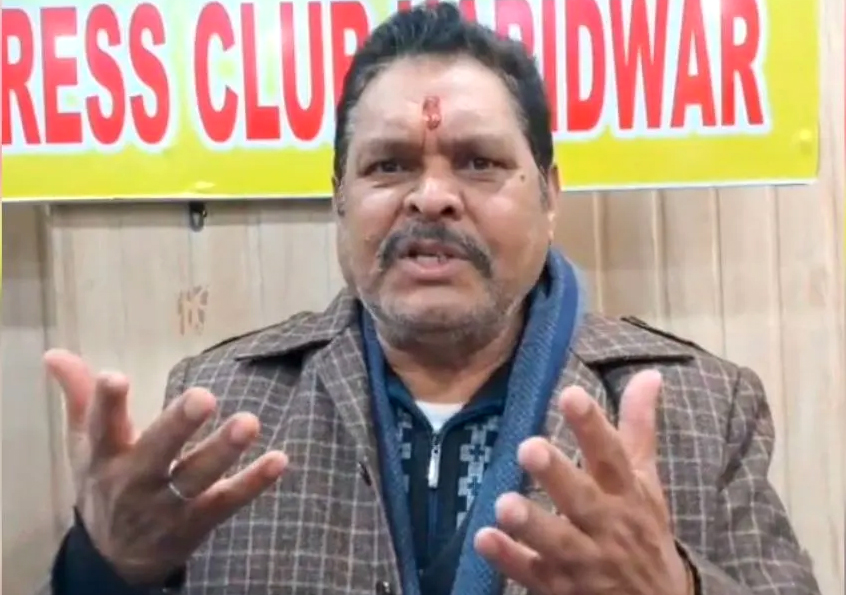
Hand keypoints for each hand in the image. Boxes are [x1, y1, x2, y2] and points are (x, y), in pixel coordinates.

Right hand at [45, 349, 287, 585]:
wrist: (114, 560)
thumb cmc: (105, 484)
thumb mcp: (86, 446)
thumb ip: (80, 398)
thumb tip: (55, 353)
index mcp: (104, 457)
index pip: (101, 428)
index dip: (106, 404)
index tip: (113, 376)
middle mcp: (134, 482)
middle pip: (156, 452)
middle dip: (178, 425)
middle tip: (204, 397)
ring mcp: (167, 506)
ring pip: (196, 477)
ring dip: (223, 450)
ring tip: (250, 421)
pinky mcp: (197, 522)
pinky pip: (227, 502)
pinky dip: (254, 483)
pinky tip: (280, 459)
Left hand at [474, 370, 690, 594]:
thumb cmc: (642, 532)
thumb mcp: (645, 481)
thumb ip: (638, 427)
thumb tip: (649, 374)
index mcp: (627, 494)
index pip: (613, 456)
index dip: (593, 426)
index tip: (570, 395)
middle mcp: (608, 526)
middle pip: (583, 499)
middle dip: (557, 475)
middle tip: (528, 446)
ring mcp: (584, 560)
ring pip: (557, 542)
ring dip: (531, 523)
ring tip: (504, 502)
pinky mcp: (559, 587)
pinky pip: (532, 574)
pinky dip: (509, 559)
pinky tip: (484, 539)